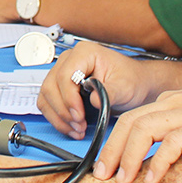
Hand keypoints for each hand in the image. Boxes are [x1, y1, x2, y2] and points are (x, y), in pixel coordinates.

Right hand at [38, 41, 156, 138]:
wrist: (135, 85)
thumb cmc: (131, 80)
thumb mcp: (125, 86)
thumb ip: (110, 92)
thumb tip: (93, 100)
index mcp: (85, 53)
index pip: (65, 75)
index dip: (69, 98)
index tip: (79, 115)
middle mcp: (70, 61)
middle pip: (51, 87)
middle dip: (63, 111)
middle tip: (79, 125)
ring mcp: (63, 73)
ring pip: (46, 96)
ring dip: (59, 117)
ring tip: (76, 129)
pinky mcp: (61, 88)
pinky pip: (48, 104)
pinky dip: (57, 119)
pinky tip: (71, 127)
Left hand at [95, 87, 181, 182]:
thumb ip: (181, 133)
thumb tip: (163, 154)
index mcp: (173, 102)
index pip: (132, 118)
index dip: (114, 141)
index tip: (105, 162)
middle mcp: (174, 104)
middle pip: (127, 123)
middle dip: (109, 150)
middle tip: (99, 174)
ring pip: (140, 131)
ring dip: (125, 157)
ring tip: (119, 179)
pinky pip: (168, 145)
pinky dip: (156, 163)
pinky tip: (151, 179)